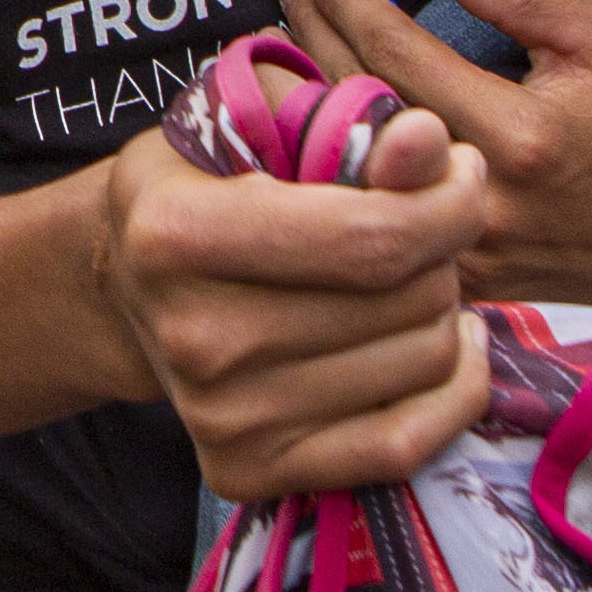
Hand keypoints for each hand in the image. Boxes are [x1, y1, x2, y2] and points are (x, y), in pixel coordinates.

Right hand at [85, 107, 492, 500]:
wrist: (128, 287)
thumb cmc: (207, 182)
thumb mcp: (260, 120)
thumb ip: (350, 125)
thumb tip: (429, 142)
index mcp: (178, 233)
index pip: (370, 239)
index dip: (449, 204)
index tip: (463, 174)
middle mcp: (193, 336)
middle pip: (406, 301)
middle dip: (443, 251)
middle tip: (421, 226)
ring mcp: (219, 417)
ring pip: (422, 362)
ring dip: (444, 311)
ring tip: (409, 281)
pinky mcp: (243, 472)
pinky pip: (404, 443)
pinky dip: (454, 391)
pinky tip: (447, 344)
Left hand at [284, 0, 591, 311]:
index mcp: (518, 136)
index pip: (400, 55)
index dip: (351, 3)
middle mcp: (479, 197)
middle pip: (362, 106)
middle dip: (316, 34)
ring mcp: (459, 247)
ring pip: (354, 165)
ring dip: (309, 94)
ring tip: (286, 36)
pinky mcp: (450, 276)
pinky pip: (373, 209)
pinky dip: (334, 158)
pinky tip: (308, 113)